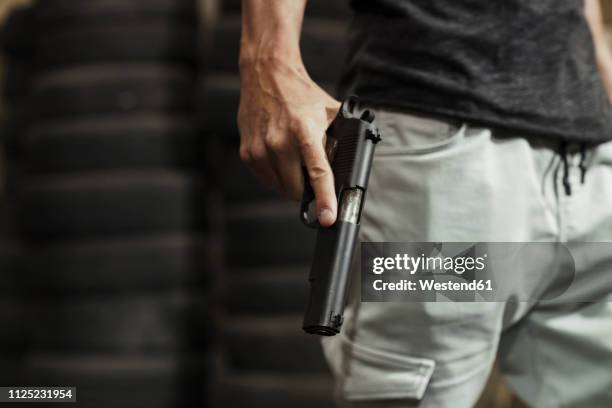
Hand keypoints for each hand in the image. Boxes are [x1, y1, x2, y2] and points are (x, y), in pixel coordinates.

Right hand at [238, 57, 340, 225]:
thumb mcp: (330, 112)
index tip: (327, 217)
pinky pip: (266, 180)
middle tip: (311, 172)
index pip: (317, 173)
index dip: (324, 199)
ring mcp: (260, 148)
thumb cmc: (301, 94)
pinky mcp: (247, 152)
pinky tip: (281, 159)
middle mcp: (280, 142)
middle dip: (308, 188)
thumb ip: (340, 137)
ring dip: (291, 183)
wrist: (266, 73)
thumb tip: (351, 164)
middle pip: (297, 188)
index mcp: (305, 132)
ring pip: (281, 187)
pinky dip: (276, 177)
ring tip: (295, 160)